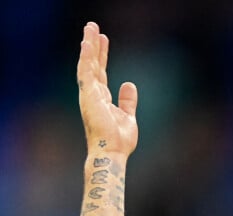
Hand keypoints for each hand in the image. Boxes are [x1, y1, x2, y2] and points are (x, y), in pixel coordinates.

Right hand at [77, 21, 137, 156]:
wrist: (112, 152)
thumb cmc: (119, 141)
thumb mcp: (128, 117)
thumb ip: (127, 101)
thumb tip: (129, 84)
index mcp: (101, 100)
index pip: (100, 73)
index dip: (101, 56)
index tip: (103, 41)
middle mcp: (93, 95)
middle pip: (92, 65)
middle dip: (93, 46)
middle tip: (93, 27)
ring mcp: (89, 95)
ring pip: (87, 64)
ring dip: (88, 45)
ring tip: (90, 28)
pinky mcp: (88, 96)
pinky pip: (86, 71)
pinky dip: (86, 56)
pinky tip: (87, 42)